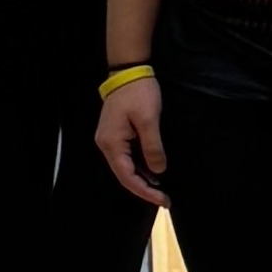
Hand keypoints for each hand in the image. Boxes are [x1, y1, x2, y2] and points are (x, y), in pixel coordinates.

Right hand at [94, 76, 167, 206]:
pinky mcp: (115, 134)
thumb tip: (158, 171)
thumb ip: (152, 147)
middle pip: (124, 174)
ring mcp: (109, 139)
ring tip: (161, 189)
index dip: (145, 191)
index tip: (163, 200)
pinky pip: (127, 156)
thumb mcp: (149, 120)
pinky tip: (153, 171)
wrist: (128, 70)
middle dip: (144, 188)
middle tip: (165, 198)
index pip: (127, 176)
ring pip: (125, 166)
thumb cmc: (138, 92)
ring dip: (142, 178)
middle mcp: (106, 144)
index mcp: (111, 143)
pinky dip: (140, 166)